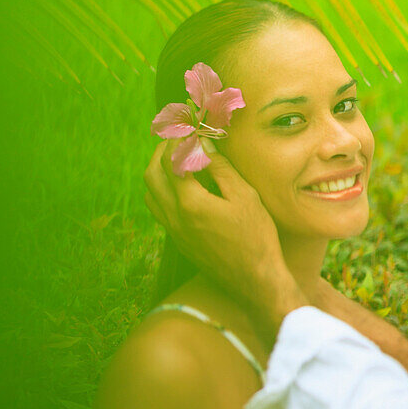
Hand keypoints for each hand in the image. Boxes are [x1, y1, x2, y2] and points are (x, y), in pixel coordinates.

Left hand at [144, 142, 307, 345]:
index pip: (171, 160)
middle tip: (178, 139)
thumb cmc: (256, 236)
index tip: (188, 127)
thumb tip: (203, 144)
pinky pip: (159, 209)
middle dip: (161, 152)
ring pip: (151, 194)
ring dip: (158, 172)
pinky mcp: (178, 241)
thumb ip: (220, 167)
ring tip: (178, 159)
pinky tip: (184, 186)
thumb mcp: (244, 195)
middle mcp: (174, 217)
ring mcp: (174, 231)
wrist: (255, 281)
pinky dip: (164, 190)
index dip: (178, 139)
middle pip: (152, 175)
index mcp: (190, 203)